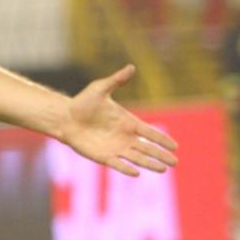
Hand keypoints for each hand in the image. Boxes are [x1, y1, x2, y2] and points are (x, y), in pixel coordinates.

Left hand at [61, 65, 178, 176]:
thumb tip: (131, 67)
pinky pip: (117, 164)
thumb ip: (117, 80)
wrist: (64, 116)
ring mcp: (114, 147)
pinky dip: (126, 168)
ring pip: (136, 158)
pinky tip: (136, 173)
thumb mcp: (100, 88)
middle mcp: (124, 137)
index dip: (162, 139)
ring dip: (149, 164)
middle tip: (175, 162)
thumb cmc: (82, 102)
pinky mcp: (102, 156)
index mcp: (127, 122)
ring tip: (162, 169)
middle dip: (161, 155)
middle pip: (147, 148)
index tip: (175, 146)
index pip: (149, 132)